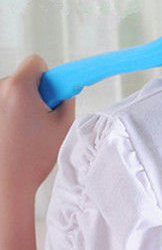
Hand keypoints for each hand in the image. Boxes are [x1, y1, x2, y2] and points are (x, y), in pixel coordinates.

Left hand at [0, 56, 74, 195]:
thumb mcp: (64, 124)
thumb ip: (66, 99)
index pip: (36, 62)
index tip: (52, 92)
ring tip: (25, 132)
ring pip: (9, 94)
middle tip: (41, 117)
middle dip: (34, 92)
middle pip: (21, 78)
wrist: (5, 187)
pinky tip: (11, 137)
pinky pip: (3, 108)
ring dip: (19, 105)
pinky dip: (8, 117)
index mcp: (19, 88)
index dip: (48, 76)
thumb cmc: (33, 157)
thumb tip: (63, 89)